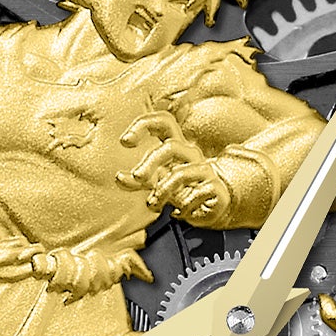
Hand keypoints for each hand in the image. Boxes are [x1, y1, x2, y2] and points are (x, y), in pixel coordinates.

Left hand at [115, 115, 235, 223]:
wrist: (212, 206)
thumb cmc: (182, 189)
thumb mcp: (156, 183)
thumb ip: (138, 180)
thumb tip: (119, 177)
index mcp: (176, 146)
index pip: (163, 122)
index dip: (143, 125)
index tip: (124, 142)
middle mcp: (191, 154)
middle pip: (171, 147)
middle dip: (150, 162)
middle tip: (137, 177)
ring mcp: (205, 171)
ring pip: (181, 174)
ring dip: (162, 192)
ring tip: (153, 205)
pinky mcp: (216, 188)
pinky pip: (197, 195)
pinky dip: (184, 208)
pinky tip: (178, 214)